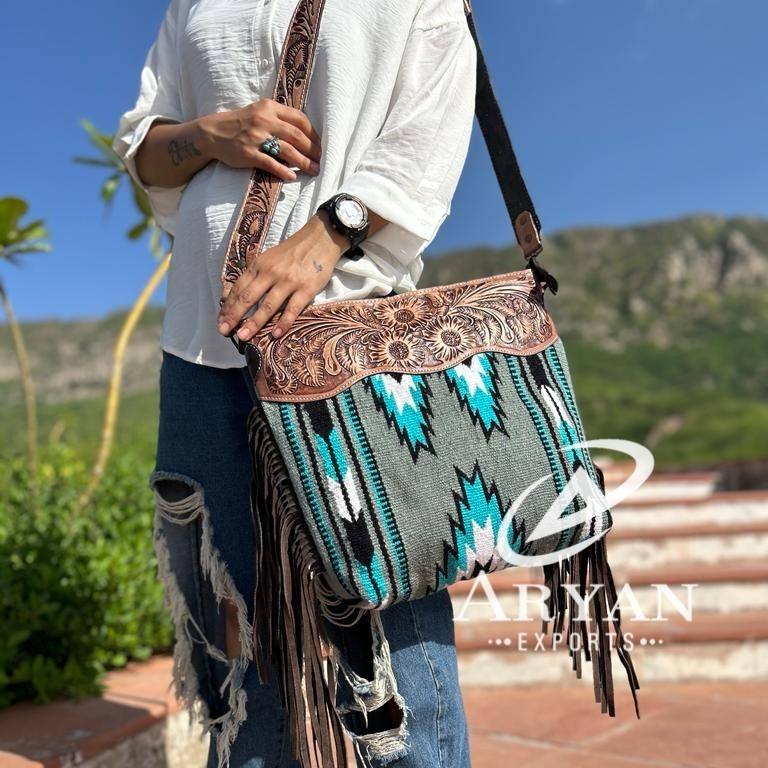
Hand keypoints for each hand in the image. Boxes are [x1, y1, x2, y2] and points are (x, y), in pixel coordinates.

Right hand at [195, 99, 321, 181]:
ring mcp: (256, 137)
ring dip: (304, 162)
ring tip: (314, 170)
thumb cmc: (240, 124)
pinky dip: (283, 171)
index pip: (299, 119)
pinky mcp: (248, 153)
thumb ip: (279, 118)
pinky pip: (270, 163)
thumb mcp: (259, 112)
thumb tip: (303, 132)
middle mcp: (264, 120)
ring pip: (287, 151)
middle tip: (321, 160)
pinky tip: (292, 177)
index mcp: (269, 108)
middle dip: (313, 150)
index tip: (320, 144)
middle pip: (297, 136)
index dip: (313, 133)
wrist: (211, 133)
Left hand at [217, 214, 348, 340]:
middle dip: (234, 316)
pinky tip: (275, 334)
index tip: (221, 321)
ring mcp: (288, 281)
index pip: (239, 288)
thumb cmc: (292, 252)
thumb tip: (240, 297)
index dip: (228, 306)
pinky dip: (283, 323)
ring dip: (254, 323)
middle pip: (248, 298)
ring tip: (244, 337)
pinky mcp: (306, 289)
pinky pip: (292, 309)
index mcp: (259, 265)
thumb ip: (256, 275)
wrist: (320, 239)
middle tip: (224, 331)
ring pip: (267, 306)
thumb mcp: (269, 258)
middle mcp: (270, 273)